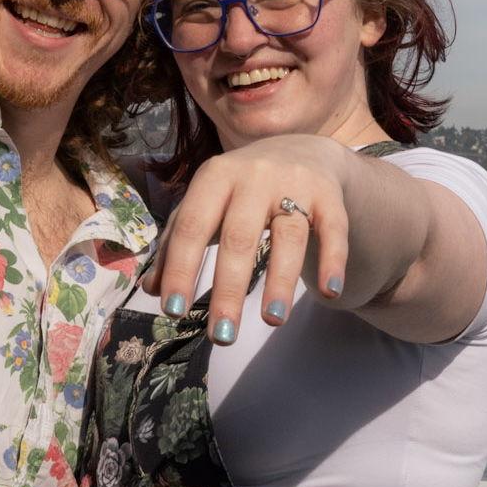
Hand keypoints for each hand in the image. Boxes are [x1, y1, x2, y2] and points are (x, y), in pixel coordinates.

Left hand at [143, 135, 352, 341]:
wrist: (301, 151)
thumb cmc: (240, 190)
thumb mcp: (205, 204)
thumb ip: (176, 242)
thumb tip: (152, 289)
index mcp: (215, 177)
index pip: (192, 226)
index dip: (181, 268)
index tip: (172, 310)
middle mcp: (254, 177)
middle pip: (239, 238)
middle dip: (228, 289)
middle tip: (221, 335)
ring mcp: (294, 184)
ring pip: (288, 236)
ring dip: (280, 280)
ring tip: (271, 321)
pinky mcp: (329, 196)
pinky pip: (334, 230)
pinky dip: (333, 259)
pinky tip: (329, 291)